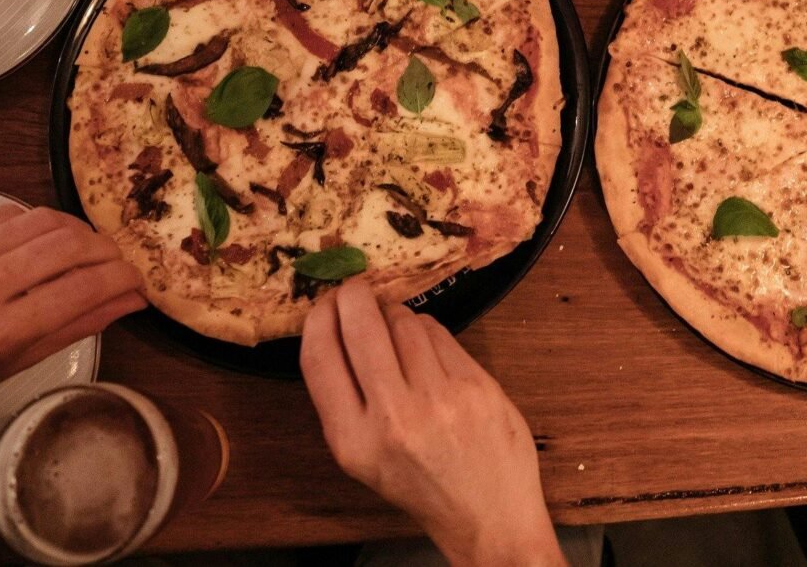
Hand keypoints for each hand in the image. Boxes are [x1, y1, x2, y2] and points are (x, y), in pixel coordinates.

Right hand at [301, 279, 563, 566]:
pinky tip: (427, 347)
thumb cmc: (421, 485)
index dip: (317, 319)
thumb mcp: (363, 458)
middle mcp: (393, 416)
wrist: (488, 515)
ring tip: (396, 331)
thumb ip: (346, 401)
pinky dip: (427, 330)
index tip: (323, 304)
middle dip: (354, 296)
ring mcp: (439, 397)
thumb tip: (336, 329)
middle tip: (355, 290)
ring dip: (395, 315)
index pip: (319, 358)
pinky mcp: (475, 383)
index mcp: (353, 441)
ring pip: (404, 321)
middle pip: (361, 325)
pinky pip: (439, 333)